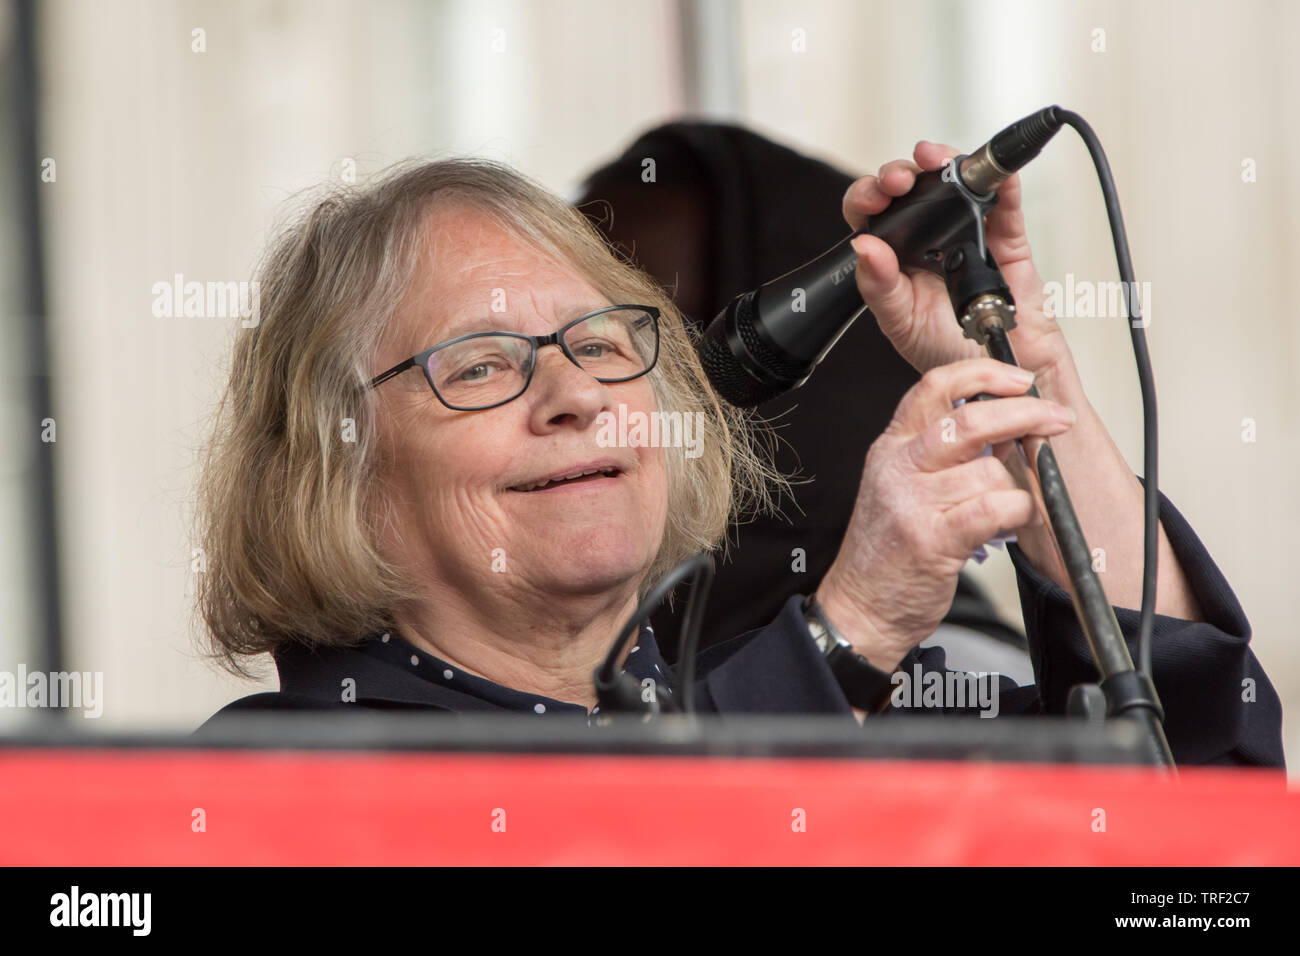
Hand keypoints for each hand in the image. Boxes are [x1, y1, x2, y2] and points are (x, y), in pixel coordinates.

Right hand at [816, 357, 1075, 668]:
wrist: (861, 607)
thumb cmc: (889, 551)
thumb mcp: (901, 485)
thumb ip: (942, 452)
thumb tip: (1007, 424)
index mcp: (892, 447)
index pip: (935, 386)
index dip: (983, 373)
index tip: (1020, 379)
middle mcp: (898, 467)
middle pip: (971, 420)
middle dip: (1026, 415)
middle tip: (1055, 421)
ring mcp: (913, 502)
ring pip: (992, 471)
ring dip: (1017, 488)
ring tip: (1007, 508)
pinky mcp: (932, 538)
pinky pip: (996, 507)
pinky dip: (1017, 512)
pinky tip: (1010, 523)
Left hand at [842, 141, 1073, 391]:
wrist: (999, 374)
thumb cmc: (949, 353)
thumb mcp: (901, 323)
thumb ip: (879, 287)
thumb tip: (864, 246)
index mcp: (895, 257)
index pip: (873, 215)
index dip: (868, 197)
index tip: (873, 197)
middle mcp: (928, 240)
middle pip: (911, 190)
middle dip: (901, 174)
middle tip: (900, 181)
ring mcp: (968, 234)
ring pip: (955, 184)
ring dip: (945, 162)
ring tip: (935, 160)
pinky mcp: (1006, 240)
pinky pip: (1006, 204)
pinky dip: (1003, 181)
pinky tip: (993, 171)